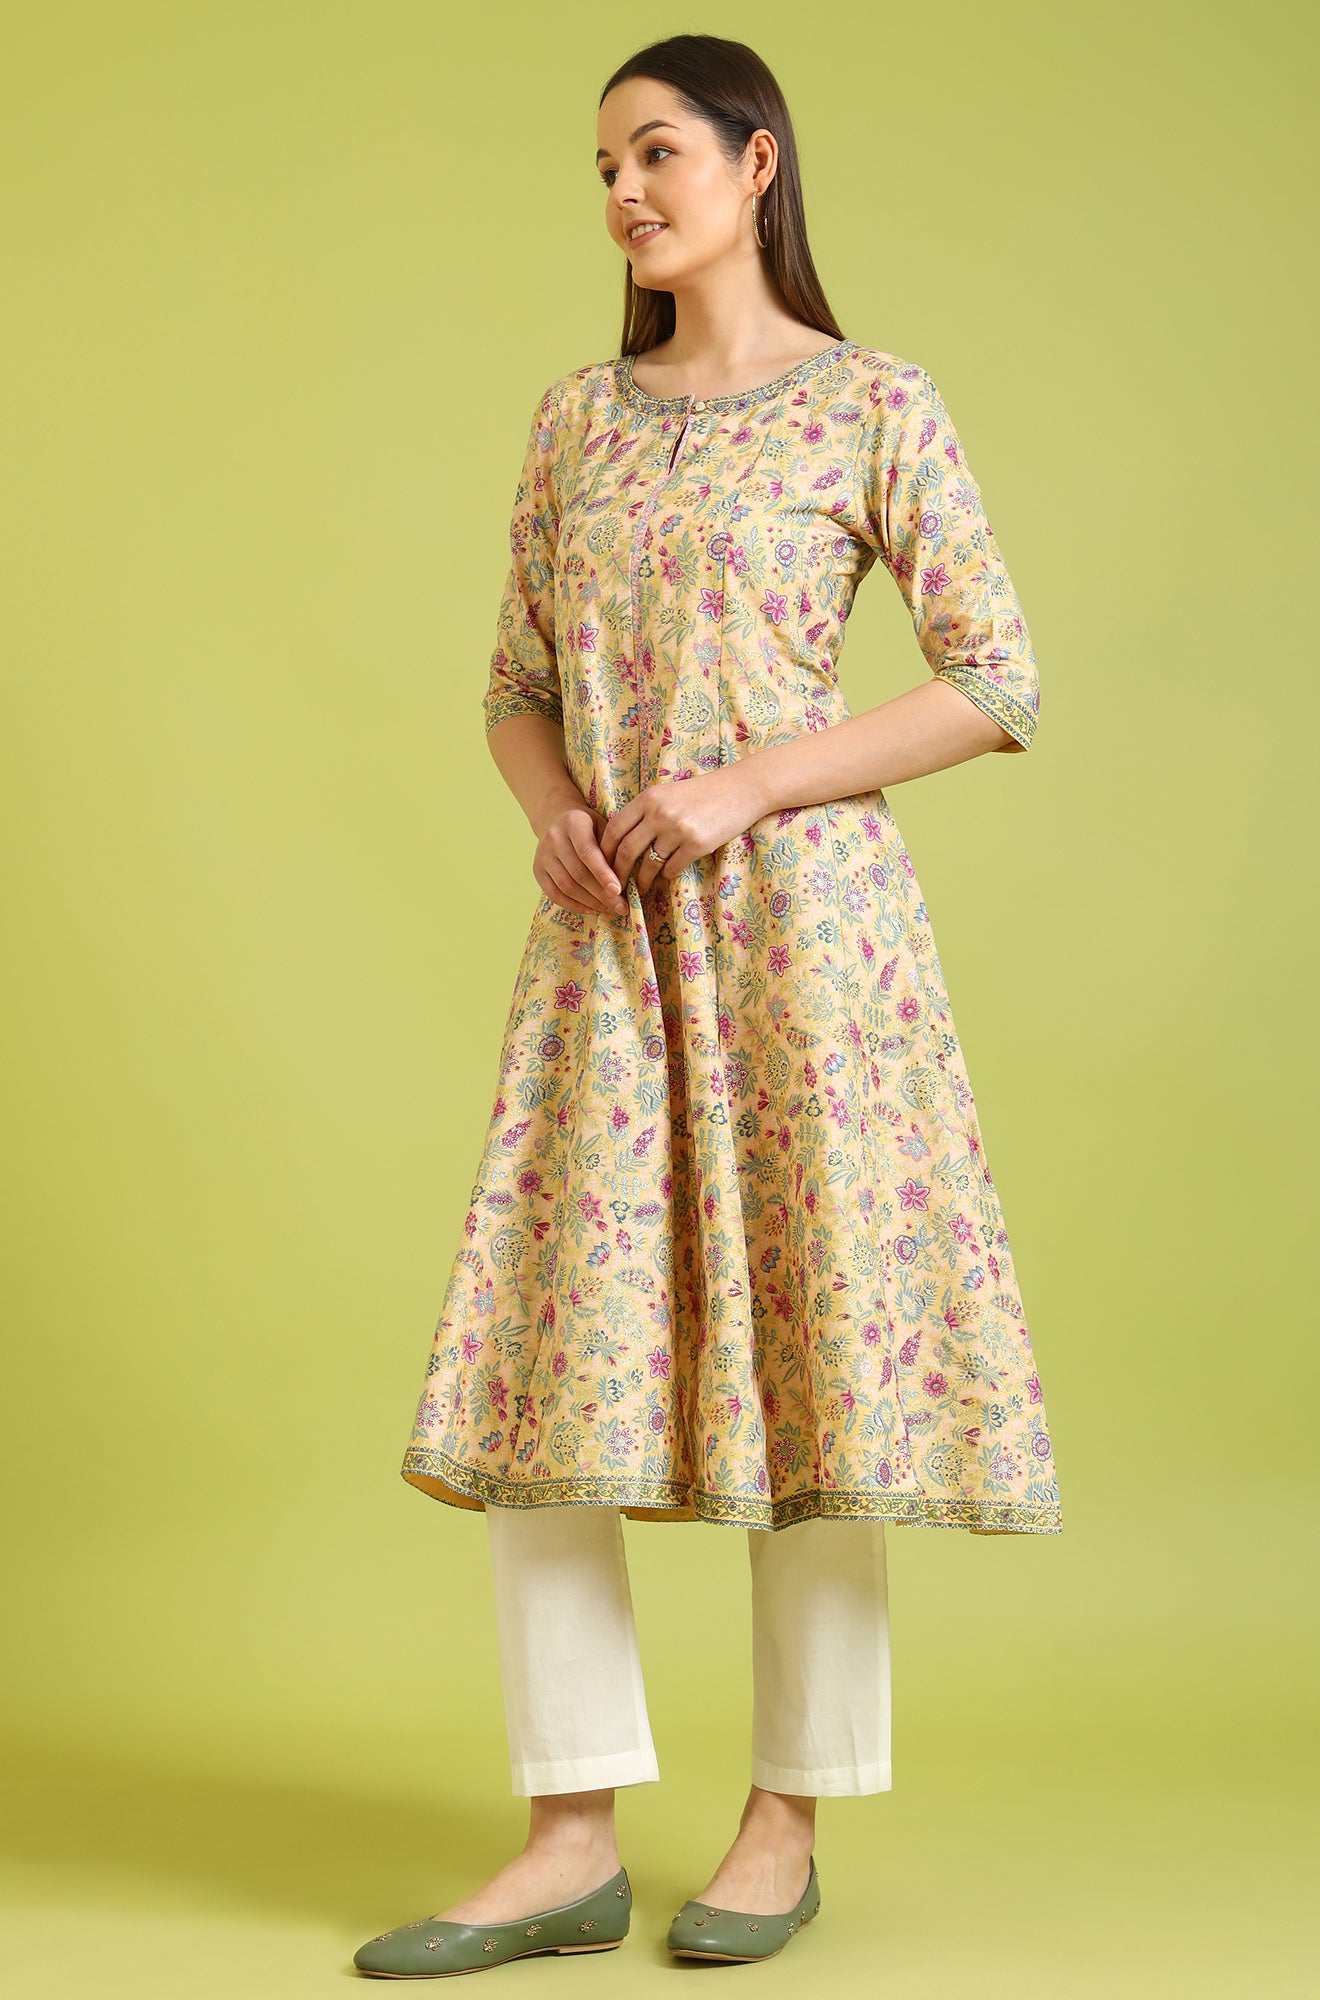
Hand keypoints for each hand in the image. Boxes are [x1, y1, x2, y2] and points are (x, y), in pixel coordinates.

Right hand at [534, 804, 627, 917]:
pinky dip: (574, 905)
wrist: (559, 820)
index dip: (603, 873)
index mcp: (573, 822)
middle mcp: (553, 837)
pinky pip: (554, 894)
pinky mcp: (537, 870)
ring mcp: (542, 854)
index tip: (619, 890)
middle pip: (577, 873)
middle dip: (601, 894)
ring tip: (609, 909)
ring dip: (590, 902)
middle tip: (620, 907)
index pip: (587, 852)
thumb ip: (614, 851)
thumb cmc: (591, 827)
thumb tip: (626, 884)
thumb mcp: (605, 828)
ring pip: (566, 886)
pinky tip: (592, 909)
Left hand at [600, 766, 767, 893]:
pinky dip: (667, 875)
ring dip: (643, 879)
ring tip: (642, 887)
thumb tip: (621, 838)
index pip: (615, 828)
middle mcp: (659, 813)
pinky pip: (671, 868)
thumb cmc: (703, 792)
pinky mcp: (696, 844)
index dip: (605, 850)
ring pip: (649, 864)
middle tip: (616, 885)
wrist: (742, 789)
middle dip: (618, 872)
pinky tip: (668, 874)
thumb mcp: (668, 793)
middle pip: (627, 850)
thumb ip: (646, 810)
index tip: (602, 864)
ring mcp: (677, 829)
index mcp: (648, 798)